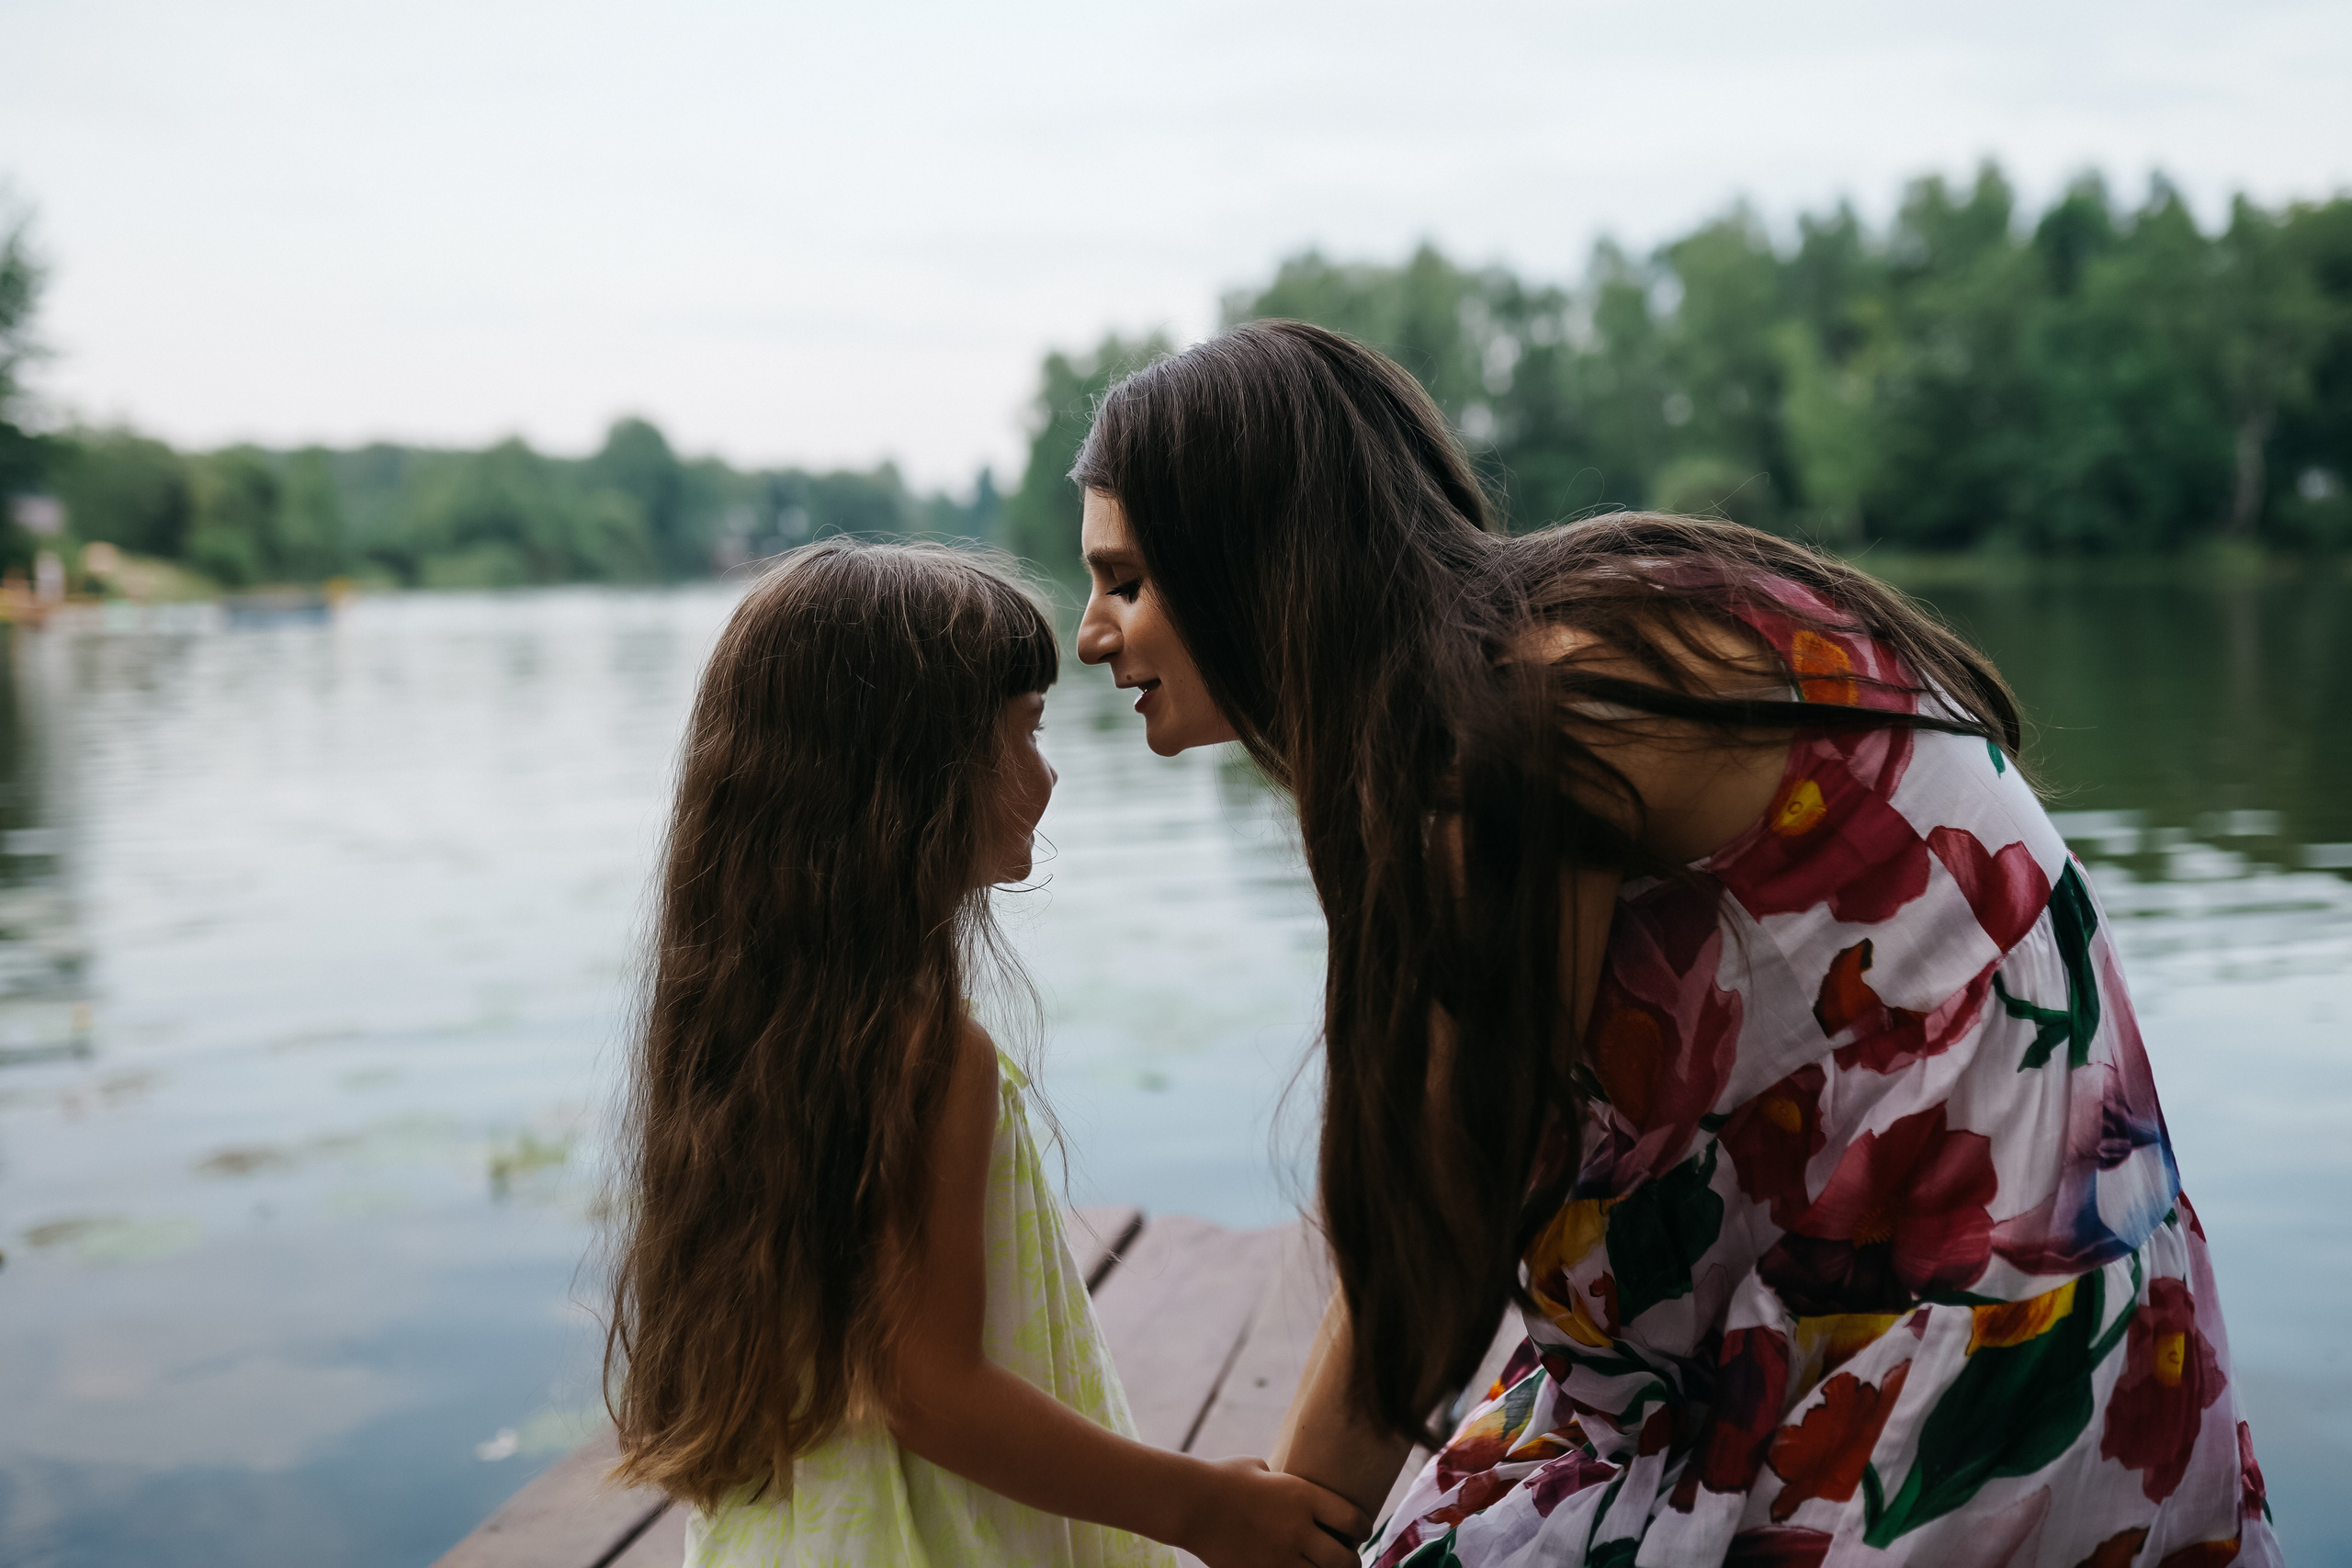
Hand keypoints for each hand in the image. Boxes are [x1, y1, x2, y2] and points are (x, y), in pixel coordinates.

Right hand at [1179, 1456, 1369, 1567]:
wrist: (1191, 1503)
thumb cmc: (1223, 1478)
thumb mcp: (1261, 1469)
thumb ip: (1283, 1481)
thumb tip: (1286, 1485)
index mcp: (1303, 1497)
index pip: (1354, 1520)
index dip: (1363, 1528)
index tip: (1360, 1531)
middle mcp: (1298, 1530)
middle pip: (1345, 1560)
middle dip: (1351, 1562)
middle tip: (1347, 1559)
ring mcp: (1280, 1558)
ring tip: (1323, 1567)